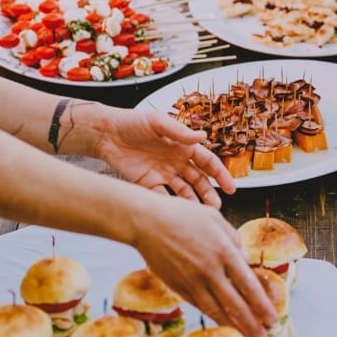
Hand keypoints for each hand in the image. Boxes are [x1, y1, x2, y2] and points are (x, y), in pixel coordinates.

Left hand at [93, 108, 235, 207]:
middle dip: (209, 194)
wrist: (105, 134)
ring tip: (202, 215)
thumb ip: (180, 131)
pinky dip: (172, 206)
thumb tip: (204, 137)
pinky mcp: (147, 184)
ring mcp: (163, 174)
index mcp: (183, 146)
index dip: (220, 175)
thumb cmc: (132, 122)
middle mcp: (176, 161)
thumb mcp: (158, 122)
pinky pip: (163, 197)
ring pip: (184, 191)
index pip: (207, 162)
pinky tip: (179, 214)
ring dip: (194, 203)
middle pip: (199, 180)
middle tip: (216, 208)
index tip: (231, 188)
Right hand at [130, 196, 277, 336]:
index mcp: (224, 251)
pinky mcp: (178, 287)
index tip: (272, 317)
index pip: (249, 285)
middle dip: (253, 323)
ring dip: (234, 326)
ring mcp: (193, 281)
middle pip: (236, 304)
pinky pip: (200, 306)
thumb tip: (242, 258)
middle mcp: (211, 270)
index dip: (262, 305)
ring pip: (217, 311)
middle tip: (264, 336)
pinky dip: (213, 316)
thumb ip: (232, 239)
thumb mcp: (214, 218)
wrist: (147, 222)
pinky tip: (223, 323)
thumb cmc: (180, 215)